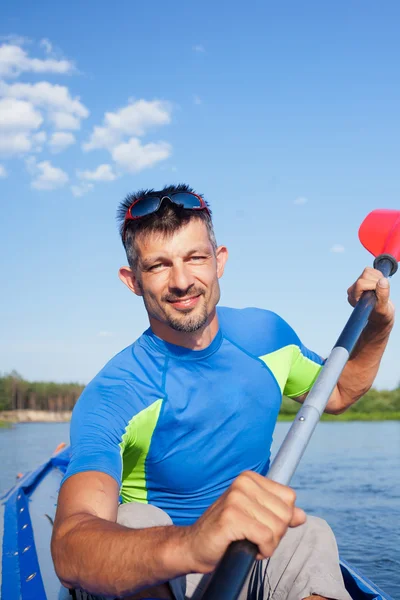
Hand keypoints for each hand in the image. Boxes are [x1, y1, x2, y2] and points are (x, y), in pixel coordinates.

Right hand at [185, 471, 305, 572]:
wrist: (195, 546)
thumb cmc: (226, 533)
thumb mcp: (255, 518)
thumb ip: (278, 514)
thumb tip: (302, 516)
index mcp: (249, 478)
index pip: (289, 498)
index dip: (280, 519)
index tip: (261, 524)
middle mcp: (243, 483)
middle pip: (286, 514)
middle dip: (275, 533)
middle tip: (253, 536)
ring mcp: (235, 498)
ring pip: (277, 527)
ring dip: (268, 544)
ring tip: (248, 541)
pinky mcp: (231, 517)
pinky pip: (266, 538)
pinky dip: (262, 550)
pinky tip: (246, 547)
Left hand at [347, 267, 394, 327]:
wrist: (380, 315)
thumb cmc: (381, 314)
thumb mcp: (383, 307)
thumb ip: (383, 295)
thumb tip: (382, 280)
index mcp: (353, 297)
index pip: (361, 283)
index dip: (373, 285)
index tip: (379, 293)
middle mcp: (352, 290)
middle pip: (365, 275)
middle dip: (377, 281)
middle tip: (382, 292)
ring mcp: (357, 284)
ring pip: (368, 271)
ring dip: (378, 278)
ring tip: (381, 290)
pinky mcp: (363, 280)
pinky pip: (370, 270)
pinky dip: (378, 275)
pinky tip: (379, 286)